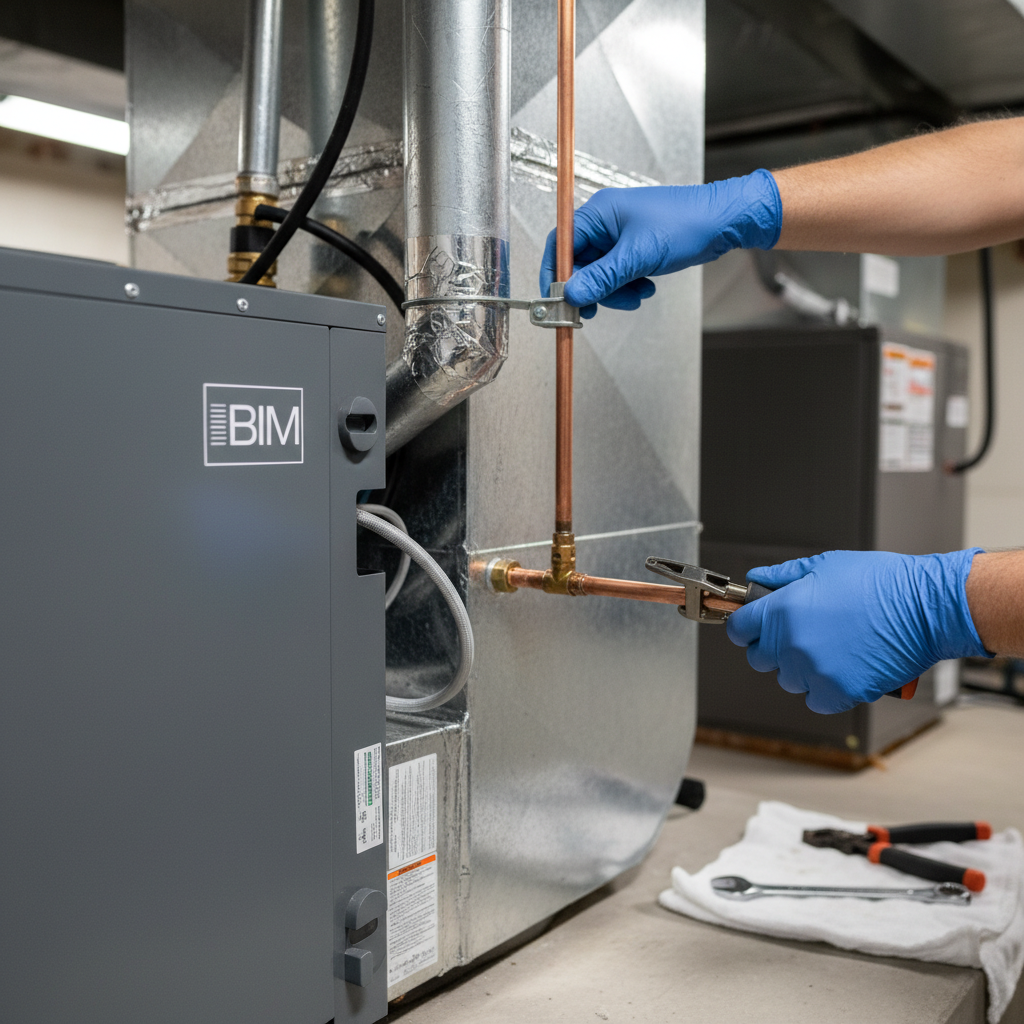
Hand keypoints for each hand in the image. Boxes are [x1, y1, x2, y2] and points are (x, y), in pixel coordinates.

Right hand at [539, 170, 781, 317]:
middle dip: (593, 288)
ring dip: (614, 291)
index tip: (557, 300)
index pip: (560, 244)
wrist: (722, 222)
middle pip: (579, 263)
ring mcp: (620, 236)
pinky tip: (646, 286)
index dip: (556, 274)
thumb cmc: (685, 224)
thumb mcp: (638, 256)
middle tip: (598, 309)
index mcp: (599, 212)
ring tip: (637, 294)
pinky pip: (618, 274)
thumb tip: (571, 294)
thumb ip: (602, 278)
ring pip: (600, 273)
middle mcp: (606, 222)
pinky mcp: (634, 248)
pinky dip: (628, 286)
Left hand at [725, 549, 987, 713]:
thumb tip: (758, 580)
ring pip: (788, 679)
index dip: (745, 626)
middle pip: (759, 657)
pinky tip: (841, 667)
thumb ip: (783, 576)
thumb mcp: (824, 565)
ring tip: (830, 646)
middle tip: (801, 633)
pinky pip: (815, 700)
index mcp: (782, 610)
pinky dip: (825, 688)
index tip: (752, 625)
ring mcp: (813, 671)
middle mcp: (791, 643)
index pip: (738, 628)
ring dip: (801, 667)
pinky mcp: (838, 692)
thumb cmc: (881, 582)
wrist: (924, 607)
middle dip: (773, 646)